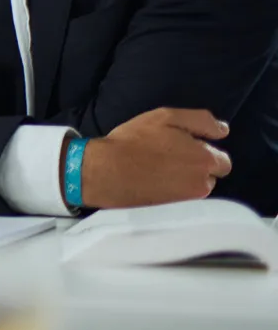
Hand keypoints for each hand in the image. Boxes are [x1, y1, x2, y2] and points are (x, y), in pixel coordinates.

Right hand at [82, 107, 231, 208]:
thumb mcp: (165, 117)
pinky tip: (156, 184)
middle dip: (198, 168)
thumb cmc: (134, 141)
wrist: (105, 171)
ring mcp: (189, 201)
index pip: (222, 160)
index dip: (204, 151)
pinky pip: (183, 200)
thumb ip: (201, 120)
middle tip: (171, 158)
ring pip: (196, 189)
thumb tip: (224, 130)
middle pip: (211, 177)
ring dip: (186, 180)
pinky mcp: (175, 212)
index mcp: (206, 159)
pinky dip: (174, 192)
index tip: (183, 146)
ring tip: (161, 171)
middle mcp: (204, 184)